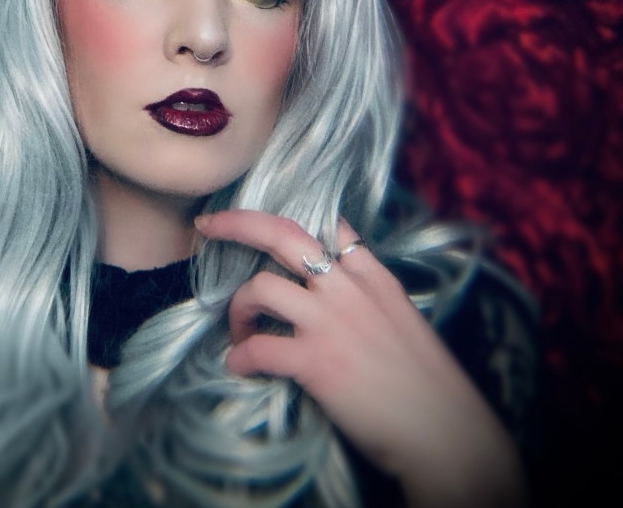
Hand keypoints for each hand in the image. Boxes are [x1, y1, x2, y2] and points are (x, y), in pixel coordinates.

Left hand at [194, 210, 526, 507]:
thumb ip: (369, 296)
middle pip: (281, 234)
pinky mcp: (316, 363)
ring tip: (241, 332)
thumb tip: (336, 289)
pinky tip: (238, 366)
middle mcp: (348, 289)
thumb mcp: (405, 318)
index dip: (290, 220)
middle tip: (207, 225)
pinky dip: (240, 357)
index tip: (262, 226)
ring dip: (238, 308)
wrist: (448, 434)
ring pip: (260, 286)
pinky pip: (258, 350)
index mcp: (373, 276)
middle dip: (237, 222)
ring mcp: (330, 323)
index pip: (329, 225)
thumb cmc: (430, 385)